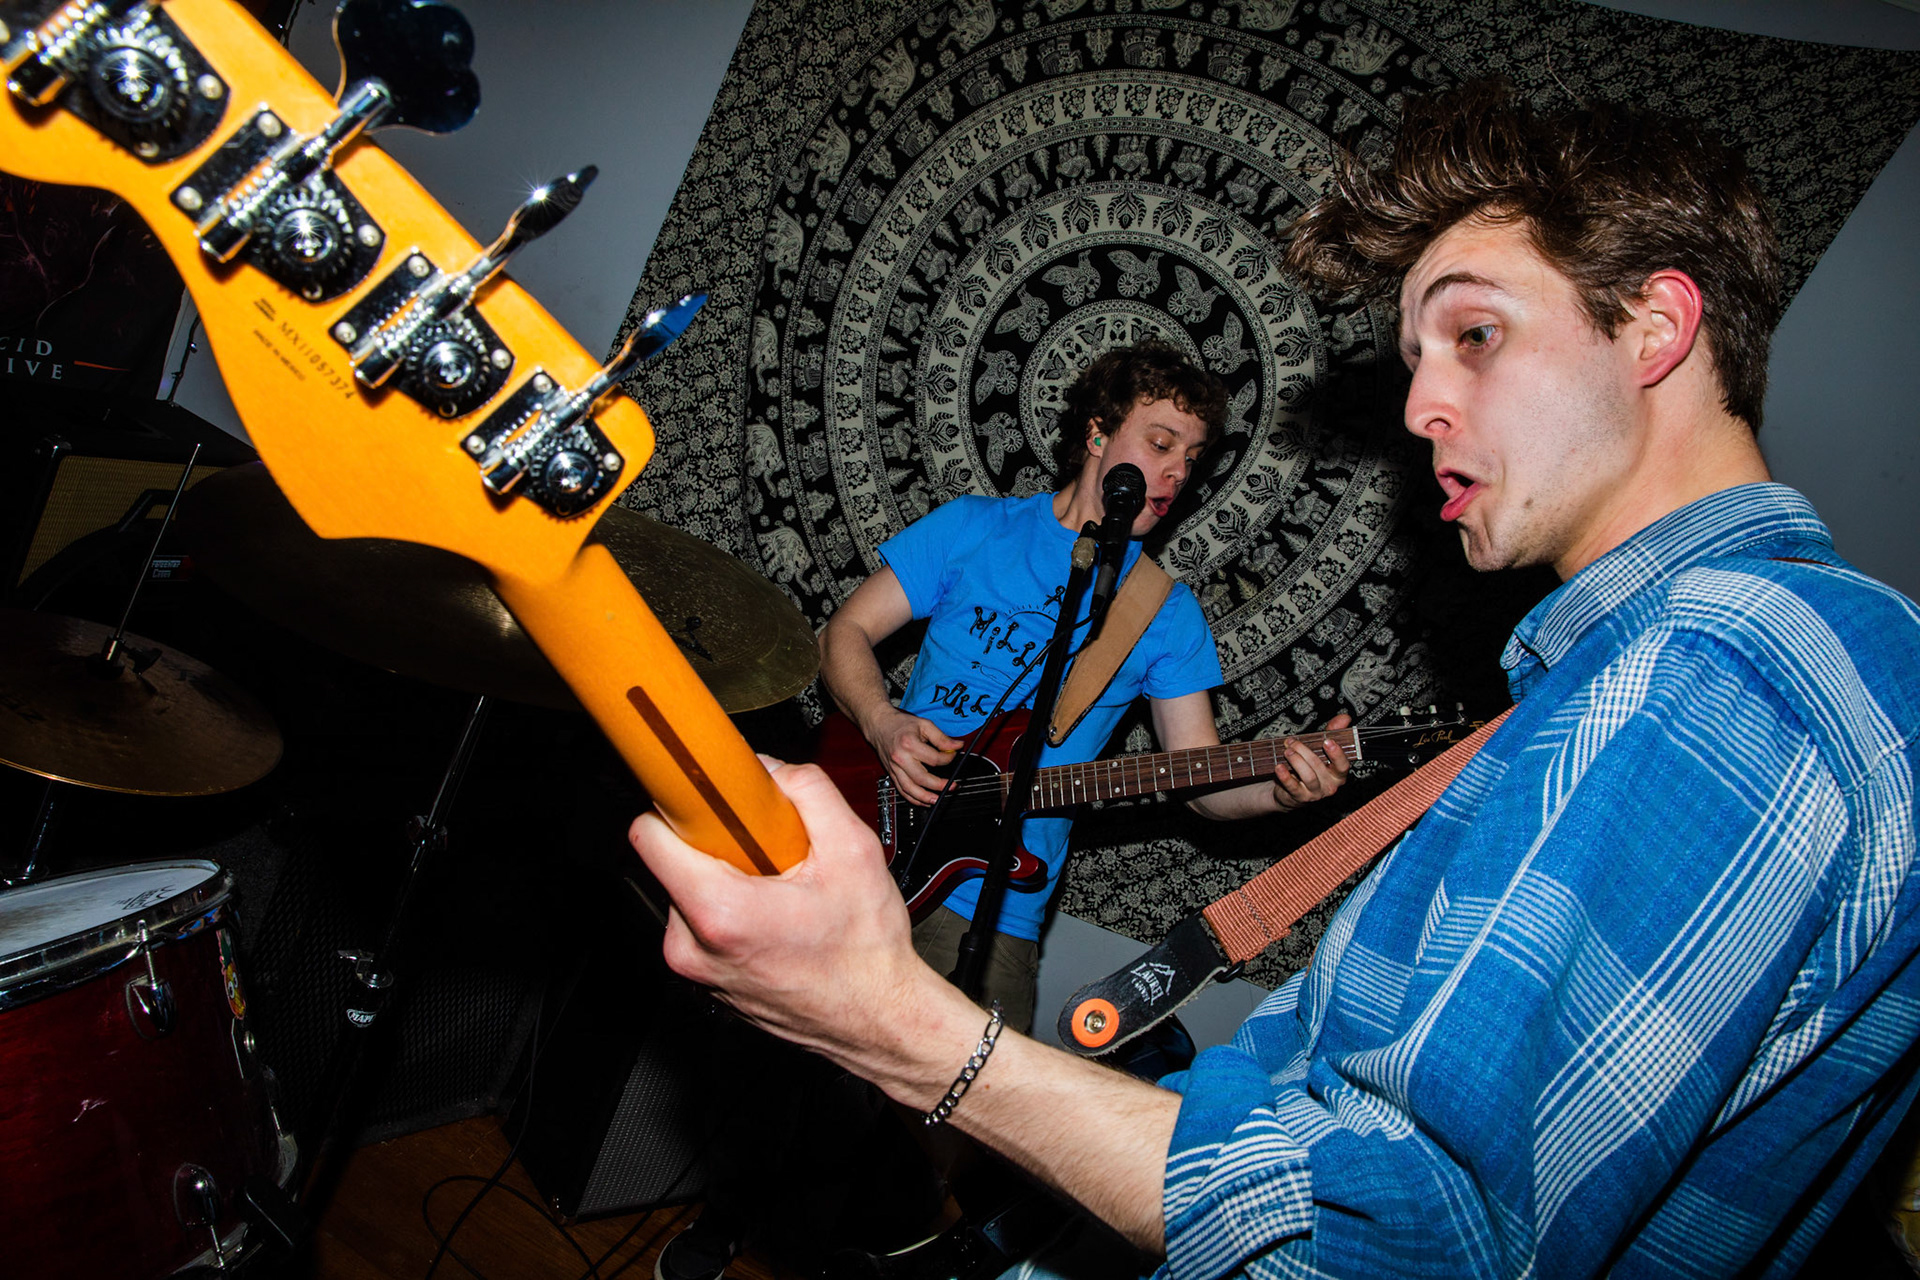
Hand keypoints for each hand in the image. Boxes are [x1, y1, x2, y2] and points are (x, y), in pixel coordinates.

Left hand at [627, 757, 954, 1074]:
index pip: (649, 837)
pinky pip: (702, 926)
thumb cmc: (866, 954)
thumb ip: (808, 792)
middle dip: (718, 845)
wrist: (877, 1019)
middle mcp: (695, 947)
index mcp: (720, 912)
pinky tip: (775, 920)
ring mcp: (697, 969)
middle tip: (768, 854)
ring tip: (778, 893)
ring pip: (689, 893)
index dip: (677, 805)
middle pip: (675, 862)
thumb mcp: (854, 850)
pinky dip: (731, 912)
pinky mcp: (706, 981)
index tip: (698, 796)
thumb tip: (770, 769)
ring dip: (726, 881)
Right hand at [863, 706, 962, 806]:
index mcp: (909, 744)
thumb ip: (941, 738)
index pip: (934, 759)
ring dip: (924, 798)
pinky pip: (901, 790)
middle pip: (922, 778)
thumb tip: (957, 746)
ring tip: (937, 800)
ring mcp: (894, 768)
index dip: (948, 759)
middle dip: (939, 785)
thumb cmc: (901, 724)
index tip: (953, 756)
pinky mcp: (891, 773)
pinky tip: (923, 801)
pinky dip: (913, 798)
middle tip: (951, 786)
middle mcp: (900, 758)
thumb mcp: (924, 725)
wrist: (879, 725)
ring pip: (909, 789)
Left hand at [1270, 712, 1351, 810]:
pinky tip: (1279, 767)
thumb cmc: (1310, 766)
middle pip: (1319, 766)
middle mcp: (1330, 785)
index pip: (1343, 765)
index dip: (1337, 753)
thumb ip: (1332, 732)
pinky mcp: (1300, 797)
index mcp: (1338, 774)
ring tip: (1286, 751)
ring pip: (1308, 776)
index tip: (1327, 741)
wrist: (1291, 790)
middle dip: (1304, 750)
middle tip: (1292, 741)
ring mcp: (1315, 793)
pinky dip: (1285, 775)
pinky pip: (1293, 786)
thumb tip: (1345, 718)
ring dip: (1296, 760)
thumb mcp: (1320, 748)